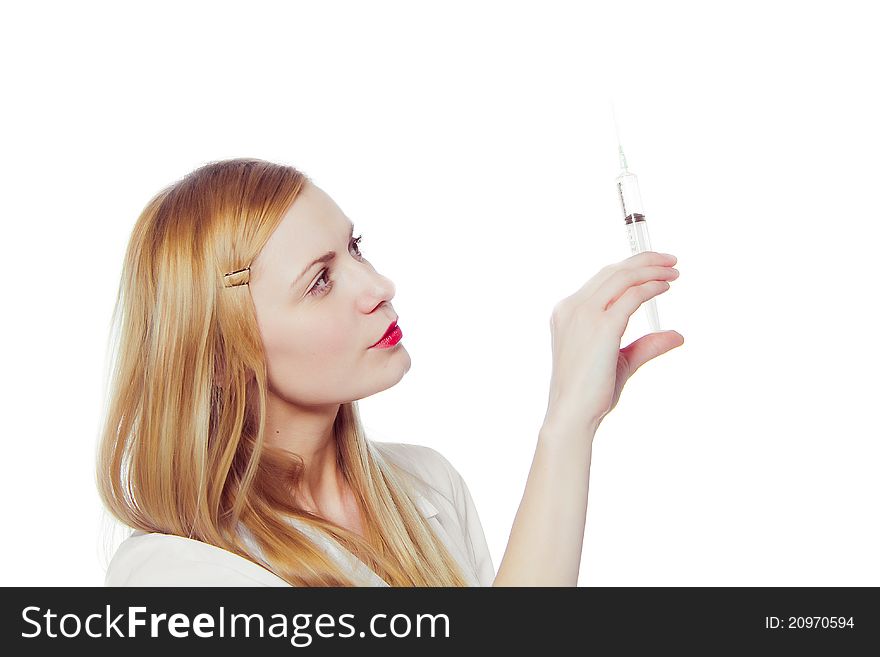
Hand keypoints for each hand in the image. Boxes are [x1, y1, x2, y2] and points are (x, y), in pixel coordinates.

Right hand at [543, 251, 683, 432]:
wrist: (573, 414)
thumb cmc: (590, 394)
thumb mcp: (621, 362)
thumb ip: (645, 345)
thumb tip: (676, 336)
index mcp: (567, 312)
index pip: (602, 279)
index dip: (630, 268)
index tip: (653, 267)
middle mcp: (572, 308)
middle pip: (612, 271)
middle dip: (644, 261)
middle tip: (669, 260)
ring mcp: (584, 315)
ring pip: (622, 277)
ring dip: (650, 269)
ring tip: (672, 270)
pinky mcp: (602, 326)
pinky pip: (632, 296)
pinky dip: (650, 288)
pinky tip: (664, 288)